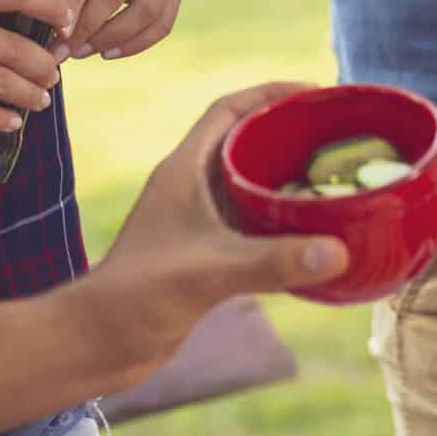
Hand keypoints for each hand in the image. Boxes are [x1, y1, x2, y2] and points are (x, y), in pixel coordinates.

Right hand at [0, 0, 70, 140]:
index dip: (52, 4)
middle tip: (54, 72)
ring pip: (4, 82)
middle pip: (17, 44)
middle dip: (44, 64)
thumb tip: (5, 23)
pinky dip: (2, 119)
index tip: (68, 17)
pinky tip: (11, 122)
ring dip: (30, 95)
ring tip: (40, 99)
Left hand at [52, 0, 181, 63]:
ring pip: (146, 11)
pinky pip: (162, 23)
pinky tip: (107, 53)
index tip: (57, 34)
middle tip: (63, 51)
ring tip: (81, 52)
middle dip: (87, 28)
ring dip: (111, 39)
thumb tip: (53, 28)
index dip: (72, 5)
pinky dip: (135, 44)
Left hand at [90, 83, 348, 374]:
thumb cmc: (138, 296)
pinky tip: (313, 237)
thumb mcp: (210, 271)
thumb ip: (272, 260)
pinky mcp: (203, 255)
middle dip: (288, 134)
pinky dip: (281, 223)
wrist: (98, 343)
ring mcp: (195, 222)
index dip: (270, 93)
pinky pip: (250, 224)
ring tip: (334, 182)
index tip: (315, 93)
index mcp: (183, 170)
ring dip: (286, 180)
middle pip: (244, 141)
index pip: (228, 109)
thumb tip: (338, 251)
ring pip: (248, 184)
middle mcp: (189, 187)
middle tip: (336, 139)